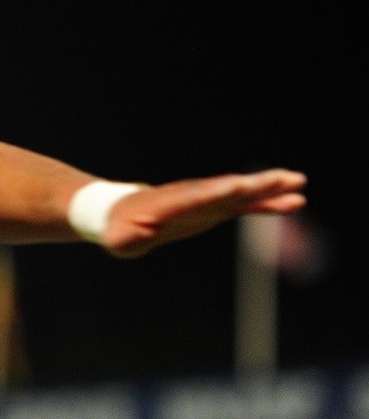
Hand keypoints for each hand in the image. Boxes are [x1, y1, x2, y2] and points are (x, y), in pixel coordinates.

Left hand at [102, 168, 306, 257]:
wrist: (122, 212)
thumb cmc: (120, 228)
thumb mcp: (119, 238)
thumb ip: (127, 239)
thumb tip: (135, 238)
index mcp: (172, 204)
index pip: (198, 197)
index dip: (217, 193)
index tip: (239, 187)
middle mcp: (194, 196)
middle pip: (227, 189)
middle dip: (252, 185)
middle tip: (282, 179)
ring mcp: (207, 199)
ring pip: (241, 192)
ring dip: (268, 189)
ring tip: (298, 185)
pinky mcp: (215, 207)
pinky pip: (245, 204)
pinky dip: (267, 203)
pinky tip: (293, 203)